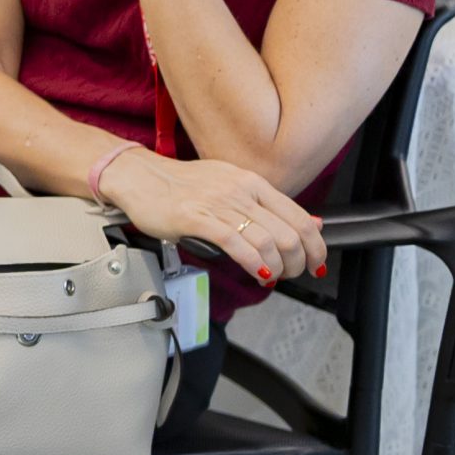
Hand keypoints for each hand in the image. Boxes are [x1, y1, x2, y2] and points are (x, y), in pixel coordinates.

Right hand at [104, 150, 324, 286]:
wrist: (139, 177)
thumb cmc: (181, 185)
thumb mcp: (232, 187)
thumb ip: (270, 206)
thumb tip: (312, 222)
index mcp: (252, 182)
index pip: (300, 217)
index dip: (315, 246)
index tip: (315, 262)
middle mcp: (240, 191)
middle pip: (289, 233)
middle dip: (298, 263)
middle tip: (292, 275)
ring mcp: (218, 204)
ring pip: (267, 241)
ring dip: (278, 268)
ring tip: (273, 277)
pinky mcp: (196, 218)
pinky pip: (236, 244)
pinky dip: (254, 264)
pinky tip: (258, 274)